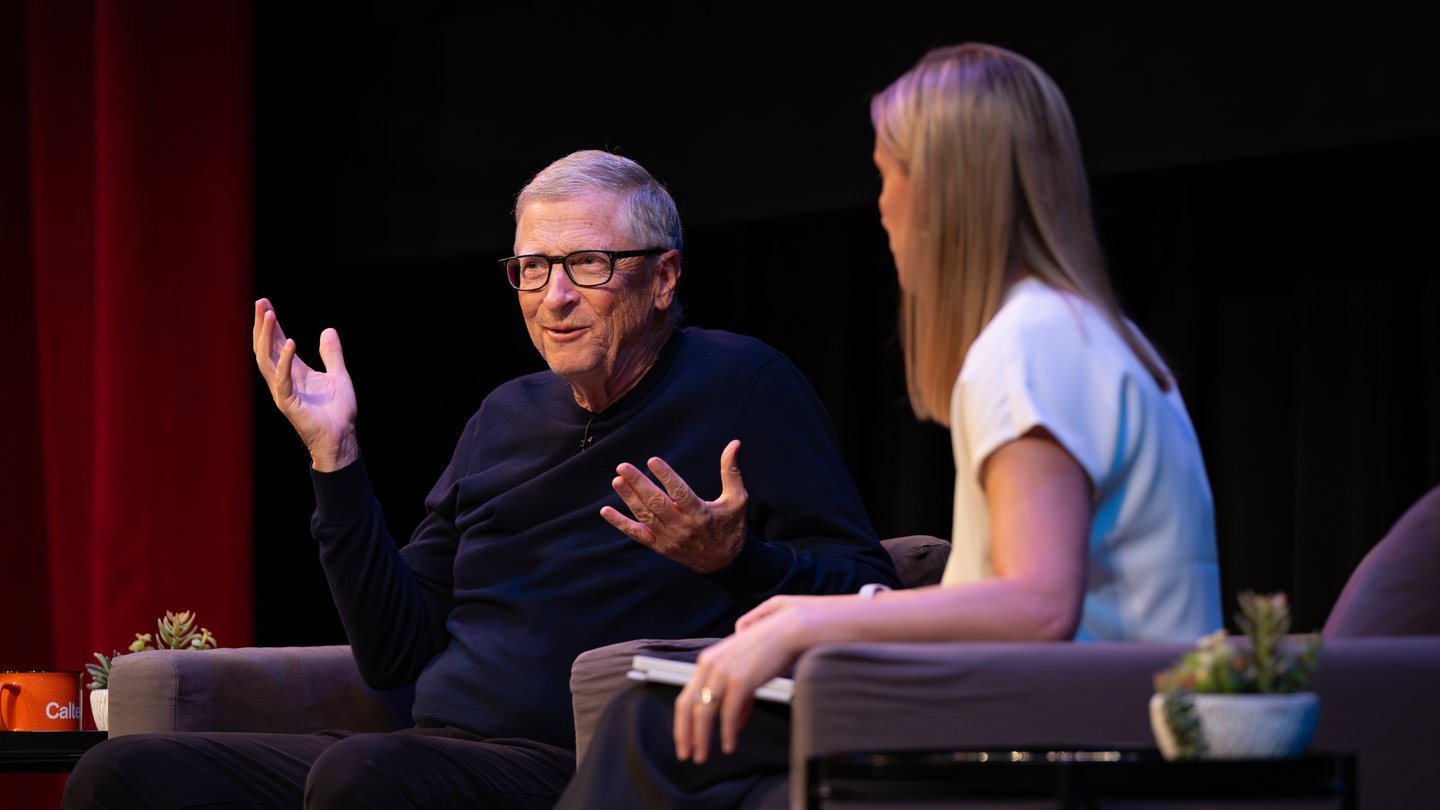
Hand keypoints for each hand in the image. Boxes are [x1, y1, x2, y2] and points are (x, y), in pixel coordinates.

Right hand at [252, 298, 359, 470]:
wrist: (342, 436)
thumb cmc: (338, 411)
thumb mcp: (339, 375)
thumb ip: (332, 354)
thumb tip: (328, 330)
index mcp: (294, 371)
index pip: (277, 343)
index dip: (271, 324)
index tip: (265, 303)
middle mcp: (284, 379)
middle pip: (265, 348)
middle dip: (261, 325)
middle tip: (260, 303)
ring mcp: (283, 391)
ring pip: (267, 360)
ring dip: (267, 337)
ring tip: (269, 315)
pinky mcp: (288, 404)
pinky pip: (282, 380)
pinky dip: (285, 362)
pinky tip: (290, 344)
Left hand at [600, 439, 746, 572]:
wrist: (725, 563)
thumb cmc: (731, 526)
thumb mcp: (737, 499)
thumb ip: (731, 471)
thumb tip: (734, 443)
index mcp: (700, 513)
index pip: (680, 492)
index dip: (666, 476)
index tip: (653, 461)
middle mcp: (682, 527)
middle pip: (657, 503)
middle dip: (638, 484)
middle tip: (623, 466)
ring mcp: (668, 538)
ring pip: (644, 516)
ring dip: (629, 499)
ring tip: (617, 480)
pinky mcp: (659, 546)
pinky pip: (636, 535)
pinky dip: (620, 524)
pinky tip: (605, 511)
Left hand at [673, 597, 816, 762]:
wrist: (790, 630)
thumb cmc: (772, 646)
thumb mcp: (747, 669)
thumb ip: (738, 696)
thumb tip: (734, 722)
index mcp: (707, 660)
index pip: (686, 696)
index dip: (683, 721)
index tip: (684, 739)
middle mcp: (710, 665)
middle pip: (687, 705)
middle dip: (685, 734)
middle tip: (686, 754)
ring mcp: (723, 673)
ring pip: (704, 713)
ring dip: (702, 738)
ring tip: (703, 756)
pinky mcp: (740, 681)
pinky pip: (728, 714)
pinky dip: (727, 733)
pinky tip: (729, 745)